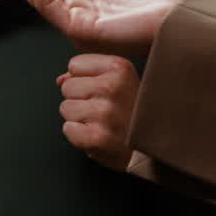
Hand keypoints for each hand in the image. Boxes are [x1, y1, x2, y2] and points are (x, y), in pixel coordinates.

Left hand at [58, 54, 139, 171]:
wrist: (154, 149)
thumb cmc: (134, 114)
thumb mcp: (121, 83)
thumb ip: (89, 74)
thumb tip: (60, 79)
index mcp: (119, 68)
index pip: (74, 65)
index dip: (84, 80)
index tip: (105, 92)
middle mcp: (113, 87)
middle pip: (67, 86)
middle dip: (80, 99)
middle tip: (105, 111)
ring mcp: (105, 113)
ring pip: (65, 108)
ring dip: (79, 119)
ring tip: (103, 124)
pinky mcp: (97, 137)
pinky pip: (68, 129)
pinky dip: (78, 136)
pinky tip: (98, 137)